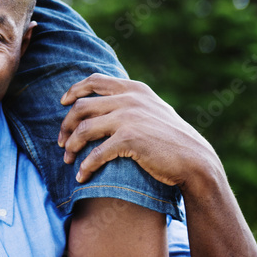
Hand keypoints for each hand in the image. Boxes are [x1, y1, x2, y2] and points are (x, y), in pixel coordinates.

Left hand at [58, 74, 219, 188]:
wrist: (195, 160)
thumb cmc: (172, 138)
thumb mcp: (153, 109)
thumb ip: (132, 101)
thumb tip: (105, 101)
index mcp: (134, 89)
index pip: (94, 80)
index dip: (74, 90)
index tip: (62, 102)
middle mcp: (129, 99)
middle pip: (81, 106)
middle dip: (66, 125)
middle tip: (61, 141)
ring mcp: (128, 117)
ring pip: (84, 129)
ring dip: (71, 146)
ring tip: (67, 159)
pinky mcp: (130, 139)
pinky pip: (96, 152)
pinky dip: (85, 165)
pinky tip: (81, 176)